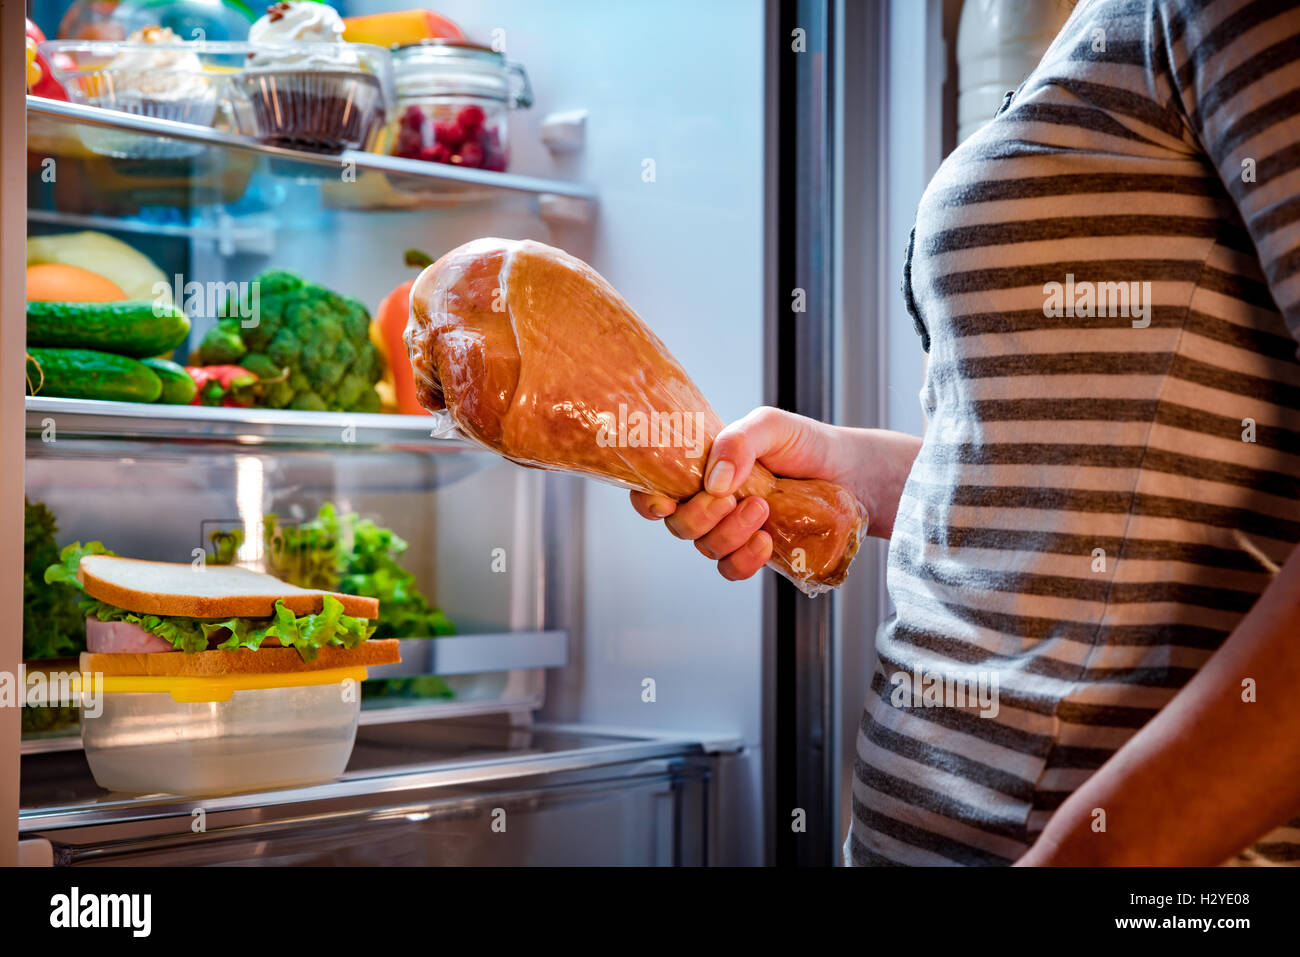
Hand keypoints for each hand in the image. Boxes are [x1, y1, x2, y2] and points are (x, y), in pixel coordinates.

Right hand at [629, 406, 850, 581]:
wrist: (850, 473)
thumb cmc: (805, 444)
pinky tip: (766, 541)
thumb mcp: (771, 426)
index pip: (655, 487)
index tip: (665, 502)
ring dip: (729, 534)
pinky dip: (744, 561)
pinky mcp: (755, 554)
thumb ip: (739, 441)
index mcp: (700, 468)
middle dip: (699, 516)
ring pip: (705, 548)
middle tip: (732, 498)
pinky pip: (731, 570)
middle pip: (677, 525)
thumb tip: (714, 481)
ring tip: (763, 510)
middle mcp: (709, 501)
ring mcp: (731, 530)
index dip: (648, 501)